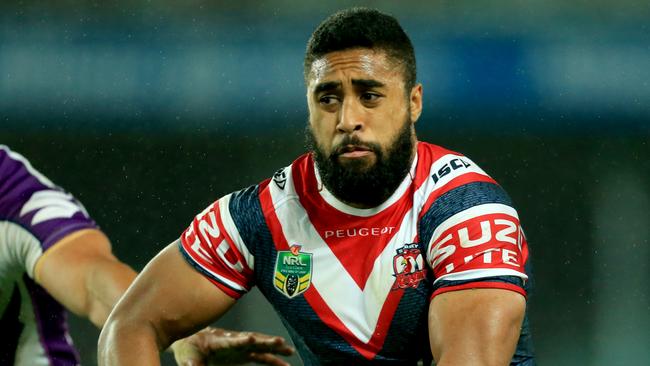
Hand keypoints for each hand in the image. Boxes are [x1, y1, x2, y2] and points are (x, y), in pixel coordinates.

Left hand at [172, 327, 294, 365]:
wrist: (191, 342)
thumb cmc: (189, 349)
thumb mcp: (187, 358)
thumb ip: (192, 364)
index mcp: (219, 341)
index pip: (232, 341)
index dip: (242, 340)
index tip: (252, 339)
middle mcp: (233, 342)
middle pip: (252, 340)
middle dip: (266, 341)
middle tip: (280, 341)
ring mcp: (240, 347)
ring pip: (261, 347)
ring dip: (275, 348)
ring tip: (290, 351)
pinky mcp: (243, 354)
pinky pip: (261, 357)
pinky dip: (273, 360)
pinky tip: (285, 364)